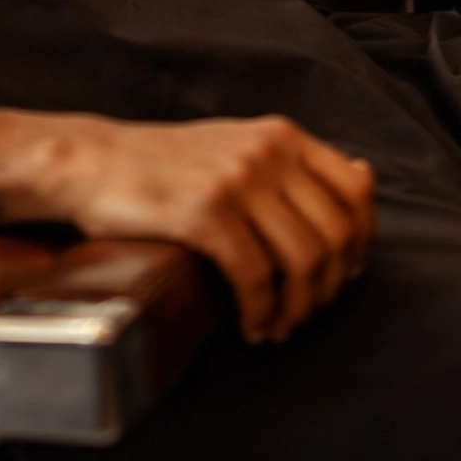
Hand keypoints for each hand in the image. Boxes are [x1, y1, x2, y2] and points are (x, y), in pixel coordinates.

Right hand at [37, 113, 375, 343]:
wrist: (95, 162)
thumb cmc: (166, 164)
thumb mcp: (239, 145)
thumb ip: (295, 162)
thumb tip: (365, 178)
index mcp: (282, 135)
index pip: (356, 192)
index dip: (361, 245)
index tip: (343, 276)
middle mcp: (268, 151)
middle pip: (335, 236)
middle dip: (328, 289)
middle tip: (303, 313)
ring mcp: (238, 180)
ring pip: (304, 261)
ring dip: (297, 308)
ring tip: (276, 325)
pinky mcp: (207, 213)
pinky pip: (257, 277)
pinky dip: (261, 312)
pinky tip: (249, 323)